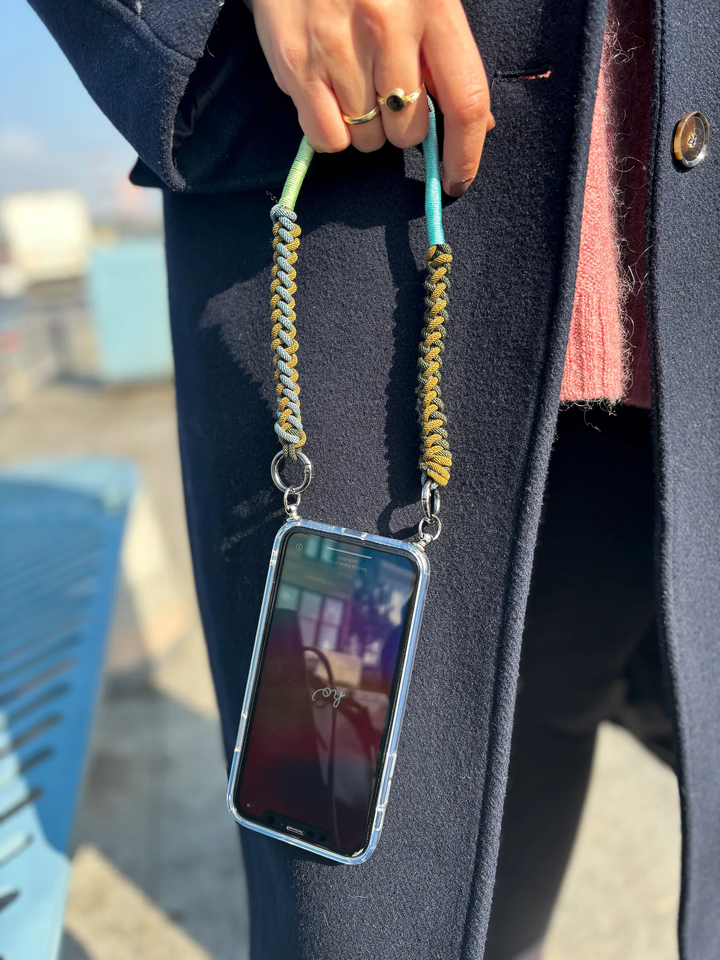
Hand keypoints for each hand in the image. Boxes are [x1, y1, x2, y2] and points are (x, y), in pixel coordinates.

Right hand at [250, 0, 493, 196]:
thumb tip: (480, 124)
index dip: (465, 154)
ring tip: (352, 85)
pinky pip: (326, 137)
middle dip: (401, 129)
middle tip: (385, 96)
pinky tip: (327, 97)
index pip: (465, 100)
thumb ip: (449, 54)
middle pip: (408, 131)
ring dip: (364, 128)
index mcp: (433, 4)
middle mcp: (387, 24)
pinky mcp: (296, 62)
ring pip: (366, 139)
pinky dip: (329, 132)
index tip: (457, 181)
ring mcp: (337, 45)